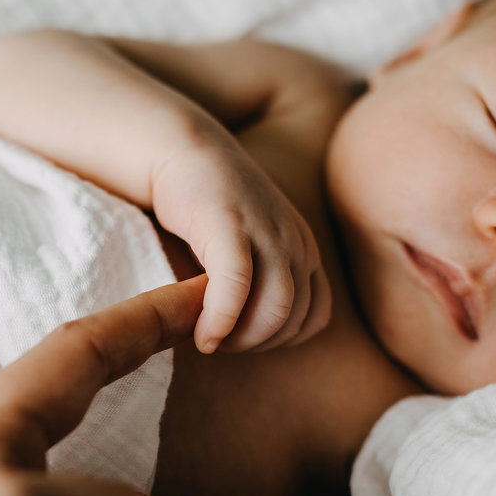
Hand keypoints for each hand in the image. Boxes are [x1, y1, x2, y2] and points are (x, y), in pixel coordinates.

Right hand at [151, 142, 329, 353]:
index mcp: (302, 249)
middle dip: (256, 344)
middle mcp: (294, 241)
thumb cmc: (205, 209)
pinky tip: (201, 333)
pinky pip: (236, 287)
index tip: (240, 339)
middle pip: (294, 319)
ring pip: (275, 310)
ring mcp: (266, 231)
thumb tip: (246, 336)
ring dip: (241, 339)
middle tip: (220, 345)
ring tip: (210, 339)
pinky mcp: (230, 225)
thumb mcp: (247, 247)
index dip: (278, 342)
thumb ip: (258, 284)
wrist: (181, 150)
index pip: (314, 317)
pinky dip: (219, 320)